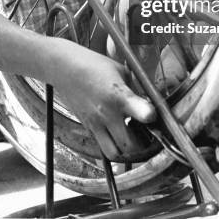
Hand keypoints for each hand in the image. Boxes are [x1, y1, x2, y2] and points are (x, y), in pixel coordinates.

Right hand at [51, 45, 155, 159]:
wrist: (64, 68)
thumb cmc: (93, 65)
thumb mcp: (121, 71)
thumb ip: (135, 89)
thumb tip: (148, 102)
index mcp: (119, 95)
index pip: (142, 112)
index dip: (152, 117)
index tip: (154, 116)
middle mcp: (108, 114)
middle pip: (130, 146)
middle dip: (142, 145)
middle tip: (146, 135)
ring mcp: (96, 123)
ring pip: (115, 154)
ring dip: (125, 150)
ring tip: (130, 137)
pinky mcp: (88, 127)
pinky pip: (102, 146)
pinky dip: (112, 144)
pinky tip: (116, 131)